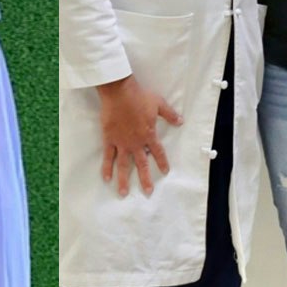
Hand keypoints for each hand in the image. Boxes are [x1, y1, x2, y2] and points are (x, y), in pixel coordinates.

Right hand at [96, 75, 182, 196]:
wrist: (119, 92)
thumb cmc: (139, 96)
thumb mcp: (159, 103)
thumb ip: (170, 114)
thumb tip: (181, 121)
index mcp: (149, 134)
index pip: (158, 152)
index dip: (162, 162)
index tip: (165, 171)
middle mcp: (136, 143)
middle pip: (141, 164)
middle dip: (145, 179)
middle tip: (148, 192)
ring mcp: (121, 142)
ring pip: (123, 165)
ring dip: (123, 180)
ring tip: (123, 193)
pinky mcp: (109, 139)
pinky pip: (108, 156)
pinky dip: (106, 167)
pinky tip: (106, 178)